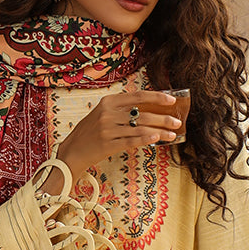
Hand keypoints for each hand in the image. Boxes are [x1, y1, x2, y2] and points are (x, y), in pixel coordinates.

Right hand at [42, 91, 181, 193]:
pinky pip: (132, 141)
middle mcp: (108, 114)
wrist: (70, 153)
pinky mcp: (108, 145)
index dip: (157, 97)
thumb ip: (121, 110)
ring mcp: (108, 130)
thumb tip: (149, 110)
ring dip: (160, 131)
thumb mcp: (101, 115)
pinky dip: (146, 139)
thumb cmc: (88, 134)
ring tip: (173, 134)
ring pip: (140, 128)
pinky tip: (158, 139)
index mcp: (107, 102)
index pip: (138, 96)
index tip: (172, 100)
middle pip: (143, 113)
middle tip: (177, 121)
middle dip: (163, 118)